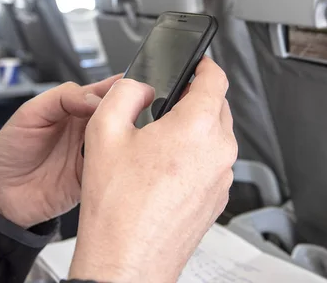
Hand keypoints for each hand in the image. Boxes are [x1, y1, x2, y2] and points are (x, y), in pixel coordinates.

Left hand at [0, 75, 120, 228]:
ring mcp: (92, 155)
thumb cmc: (8, 152)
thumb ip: (62, 98)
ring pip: (121, 142)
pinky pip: (114, 170)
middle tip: (136, 112)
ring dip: (128, 138)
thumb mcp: (29, 114)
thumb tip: (95, 98)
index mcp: (74, 109)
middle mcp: (87, 130)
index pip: (105, 92)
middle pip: (120, 116)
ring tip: (131, 134)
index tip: (134, 89)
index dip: (121, 89)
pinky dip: (120, 165)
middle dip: (131, 113)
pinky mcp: (94, 178)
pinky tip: (121, 160)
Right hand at [70, 57, 237, 282]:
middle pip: (218, 106)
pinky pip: (212, 163)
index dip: (205, 64)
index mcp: (197, 128)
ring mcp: (222, 178)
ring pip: (216, 136)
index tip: (197, 63)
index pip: (216, 78)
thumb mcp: (104, 132)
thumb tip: (139, 86)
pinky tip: (164, 170)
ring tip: (158, 142)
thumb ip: (124, 93)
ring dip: (195, 128)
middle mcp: (218, 152)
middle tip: (166, 102)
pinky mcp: (218, 198)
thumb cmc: (118, 209)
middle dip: (195, 97)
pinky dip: (196, 156)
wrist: (127, 262)